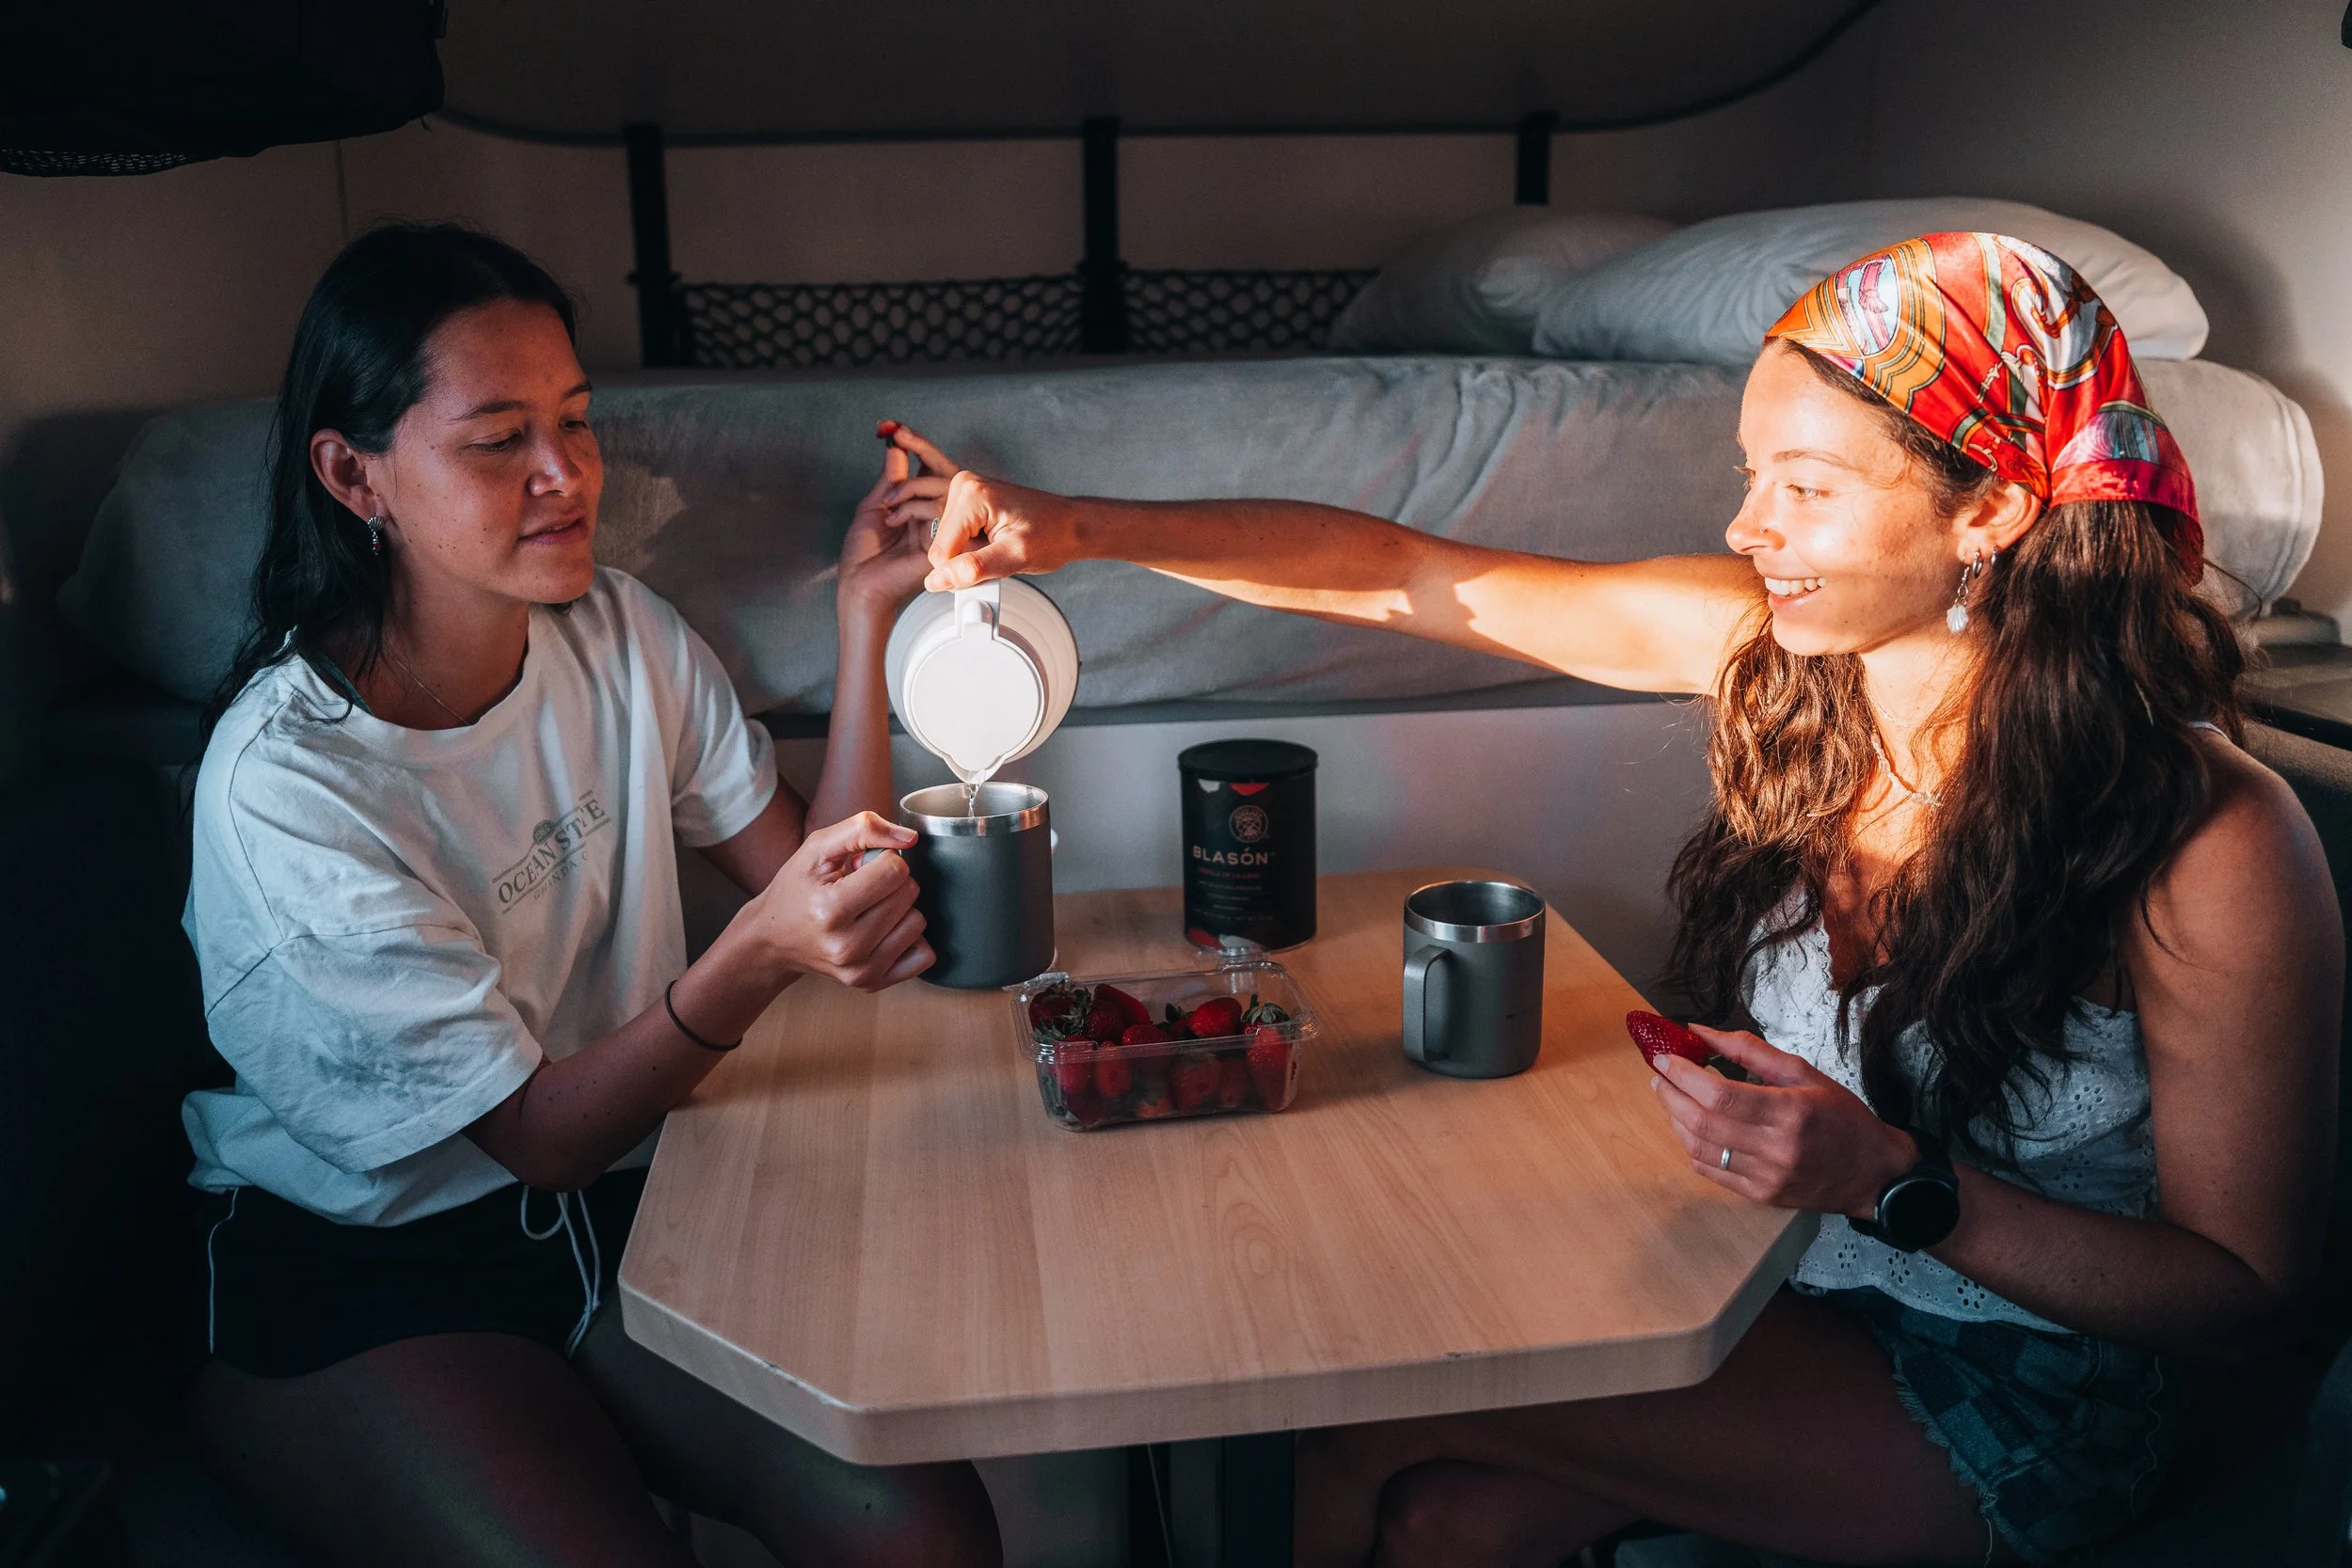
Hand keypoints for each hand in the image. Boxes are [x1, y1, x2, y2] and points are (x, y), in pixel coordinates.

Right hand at [740, 812, 932, 989]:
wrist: (773, 940)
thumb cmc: (797, 890)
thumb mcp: (817, 848)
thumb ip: (863, 828)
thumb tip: (909, 838)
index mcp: (829, 909)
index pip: (895, 870)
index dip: (883, 859)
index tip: (860, 867)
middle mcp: (846, 946)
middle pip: (909, 894)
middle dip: (891, 882)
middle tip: (860, 889)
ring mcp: (860, 970)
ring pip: (918, 922)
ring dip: (900, 909)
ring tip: (868, 910)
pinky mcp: (872, 984)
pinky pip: (923, 954)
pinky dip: (908, 938)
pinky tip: (882, 931)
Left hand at [839, 421, 958, 616]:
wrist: (862, 585)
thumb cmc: (863, 554)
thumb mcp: (875, 505)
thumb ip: (892, 476)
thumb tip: (896, 446)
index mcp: (918, 507)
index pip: (929, 471)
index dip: (917, 447)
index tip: (895, 428)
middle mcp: (934, 517)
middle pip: (942, 474)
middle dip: (920, 450)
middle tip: (899, 435)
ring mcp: (941, 529)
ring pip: (941, 490)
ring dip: (908, 488)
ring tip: (888, 503)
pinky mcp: (944, 543)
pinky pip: (939, 512)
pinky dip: (911, 508)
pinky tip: (894, 520)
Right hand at [923, 470, 1079, 591]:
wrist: (1071, 525)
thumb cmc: (1052, 535)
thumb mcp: (1015, 557)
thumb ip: (974, 568)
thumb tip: (938, 580)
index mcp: (971, 494)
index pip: (940, 553)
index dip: (963, 572)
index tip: (992, 568)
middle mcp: (963, 487)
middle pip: (943, 549)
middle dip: (969, 562)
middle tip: (1001, 556)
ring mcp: (964, 494)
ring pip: (950, 547)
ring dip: (974, 557)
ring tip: (1002, 548)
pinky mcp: (968, 505)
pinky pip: (958, 540)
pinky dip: (976, 550)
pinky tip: (997, 544)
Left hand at [1650, 1024, 1919, 1218]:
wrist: (1873, 1172)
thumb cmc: (1841, 1117)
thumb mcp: (1804, 1073)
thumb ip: (1750, 1051)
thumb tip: (1700, 1031)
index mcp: (1789, 1113)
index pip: (1719, 1095)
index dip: (1684, 1074)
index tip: (1665, 1056)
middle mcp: (1775, 1149)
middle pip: (1701, 1122)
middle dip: (1670, 1094)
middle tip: (1659, 1074)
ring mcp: (1765, 1178)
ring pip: (1699, 1148)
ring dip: (1675, 1119)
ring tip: (1670, 1096)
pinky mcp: (1760, 1196)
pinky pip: (1710, 1171)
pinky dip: (1691, 1146)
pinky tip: (1690, 1126)